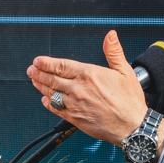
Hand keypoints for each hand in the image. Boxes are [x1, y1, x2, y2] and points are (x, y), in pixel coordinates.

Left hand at [26, 30, 148, 144]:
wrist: (132, 126)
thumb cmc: (130, 101)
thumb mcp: (125, 71)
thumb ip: (114, 52)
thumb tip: (110, 36)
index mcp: (89, 75)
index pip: (61, 66)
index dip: (46, 63)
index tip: (38, 61)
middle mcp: (78, 89)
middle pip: (52, 79)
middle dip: (39, 73)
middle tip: (32, 70)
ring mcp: (74, 104)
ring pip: (51, 93)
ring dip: (40, 86)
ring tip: (34, 81)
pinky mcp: (74, 118)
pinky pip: (56, 109)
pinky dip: (48, 103)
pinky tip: (45, 100)